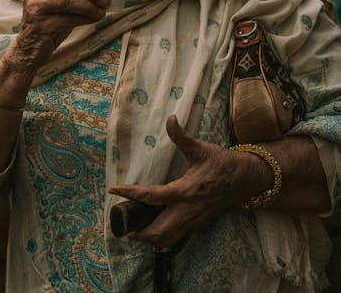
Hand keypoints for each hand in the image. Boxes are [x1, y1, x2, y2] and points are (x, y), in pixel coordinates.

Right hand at [14, 0, 110, 68]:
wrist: (28, 50)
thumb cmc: (48, 25)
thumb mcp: (57, 6)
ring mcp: (36, 8)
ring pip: (66, 0)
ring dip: (88, 5)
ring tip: (102, 11)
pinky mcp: (40, 25)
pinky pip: (67, 19)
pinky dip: (84, 18)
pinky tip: (94, 19)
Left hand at [109, 116, 250, 247]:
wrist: (245, 180)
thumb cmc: (221, 163)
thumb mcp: (200, 148)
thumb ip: (181, 136)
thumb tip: (170, 118)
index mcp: (185, 190)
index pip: (152, 196)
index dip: (130, 193)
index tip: (113, 190)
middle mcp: (188, 210)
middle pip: (157, 231)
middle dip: (138, 232)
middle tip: (121, 223)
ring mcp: (193, 221)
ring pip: (167, 239)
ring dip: (148, 238)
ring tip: (132, 230)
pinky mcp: (197, 225)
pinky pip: (175, 238)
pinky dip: (160, 239)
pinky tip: (151, 230)